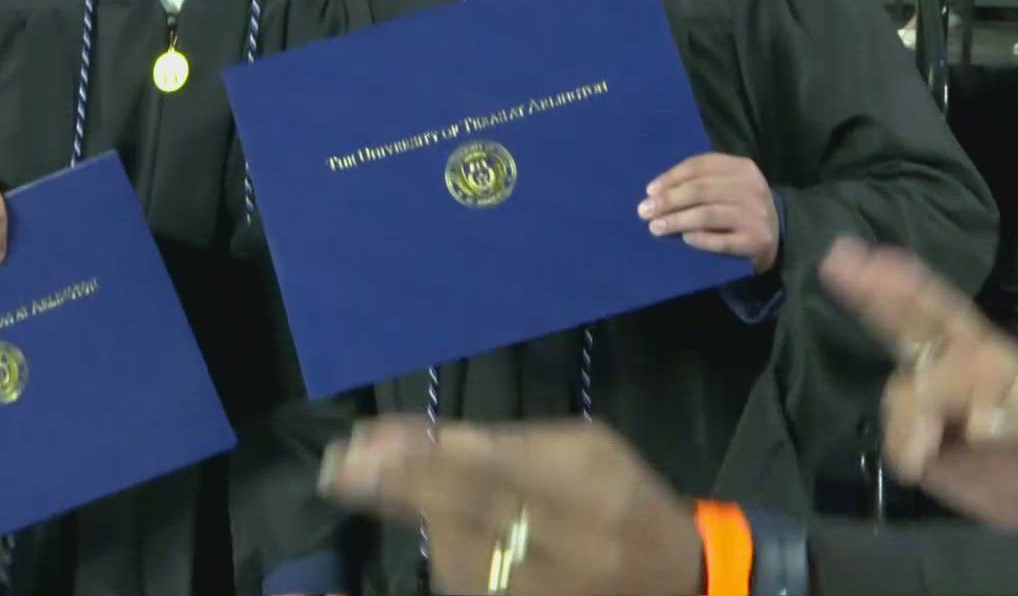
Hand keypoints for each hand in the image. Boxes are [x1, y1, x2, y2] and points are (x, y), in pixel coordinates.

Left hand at [320, 418, 701, 595]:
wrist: (675, 579)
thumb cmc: (622, 497)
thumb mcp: (584, 448)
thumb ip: (508, 441)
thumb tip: (426, 436)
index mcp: (589, 480)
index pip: (492, 467)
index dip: (426, 457)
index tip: (369, 443)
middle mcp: (571, 538)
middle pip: (467, 509)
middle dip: (398, 486)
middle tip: (341, 468)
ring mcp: (548, 587)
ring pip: (459, 551)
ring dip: (410, 516)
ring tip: (368, 482)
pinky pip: (468, 582)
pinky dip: (440, 550)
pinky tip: (428, 525)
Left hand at [640, 153, 779, 272]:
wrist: (778, 235)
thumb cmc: (740, 206)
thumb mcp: (727, 185)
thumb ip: (699, 182)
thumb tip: (655, 193)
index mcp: (742, 168)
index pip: (700, 166)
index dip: (671, 177)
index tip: (649, 191)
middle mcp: (752, 188)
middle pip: (701, 190)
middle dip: (668, 200)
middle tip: (644, 211)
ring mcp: (756, 216)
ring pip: (708, 215)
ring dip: (677, 220)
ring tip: (655, 227)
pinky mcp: (756, 242)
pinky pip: (722, 241)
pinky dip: (701, 239)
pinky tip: (685, 239)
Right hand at [820, 235, 1017, 526]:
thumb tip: (977, 423)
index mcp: (989, 354)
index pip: (945, 312)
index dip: (910, 284)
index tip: (875, 258)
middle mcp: (951, 368)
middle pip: (904, 324)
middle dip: (870, 293)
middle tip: (835, 261)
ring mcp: (929, 404)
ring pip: (901, 392)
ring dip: (910, 418)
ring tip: (927, 454)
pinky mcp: (915, 442)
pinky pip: (896, 436)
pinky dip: (905, 448)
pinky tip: (918, 466)